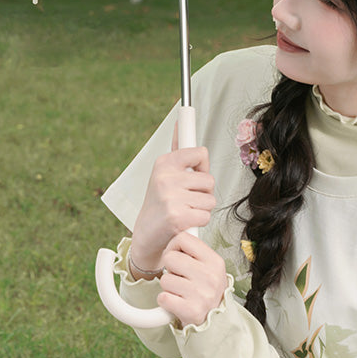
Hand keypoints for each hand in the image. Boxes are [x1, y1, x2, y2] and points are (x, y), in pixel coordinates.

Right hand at [129, 139, 215, 275]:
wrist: (146, 234)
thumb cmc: (159, 202)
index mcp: (164, 163)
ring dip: (202, 208)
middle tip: (188, 198)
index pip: (200, 153)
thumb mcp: (164, 173)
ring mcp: (171, 196)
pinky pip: (206, 215)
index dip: (203, 165)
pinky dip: (199, 222)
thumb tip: (181, 123)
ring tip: (185, 210)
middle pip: (209, 179)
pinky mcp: (177, 216)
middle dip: (203, 192)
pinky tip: (185, 222)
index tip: (198, 166)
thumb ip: (177, 150)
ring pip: (210, 199)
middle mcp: (166, 177)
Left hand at [157, 231, 227, 326]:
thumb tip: (179, 226)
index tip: (176, 255)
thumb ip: (195, 250)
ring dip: (168, 286)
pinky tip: (176, 302)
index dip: (174, 246)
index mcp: (214, 260)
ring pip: (165, 279)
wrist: (214, 321)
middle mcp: (210, 276)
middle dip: (170, 267)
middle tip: (179, 276)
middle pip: (170, 257)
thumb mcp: (209, 266)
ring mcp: (201, 294)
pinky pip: (163, 297)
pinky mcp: (191, 311)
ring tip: (180, 291)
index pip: (183, 238)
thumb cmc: (206, 289)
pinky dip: (166, 301)